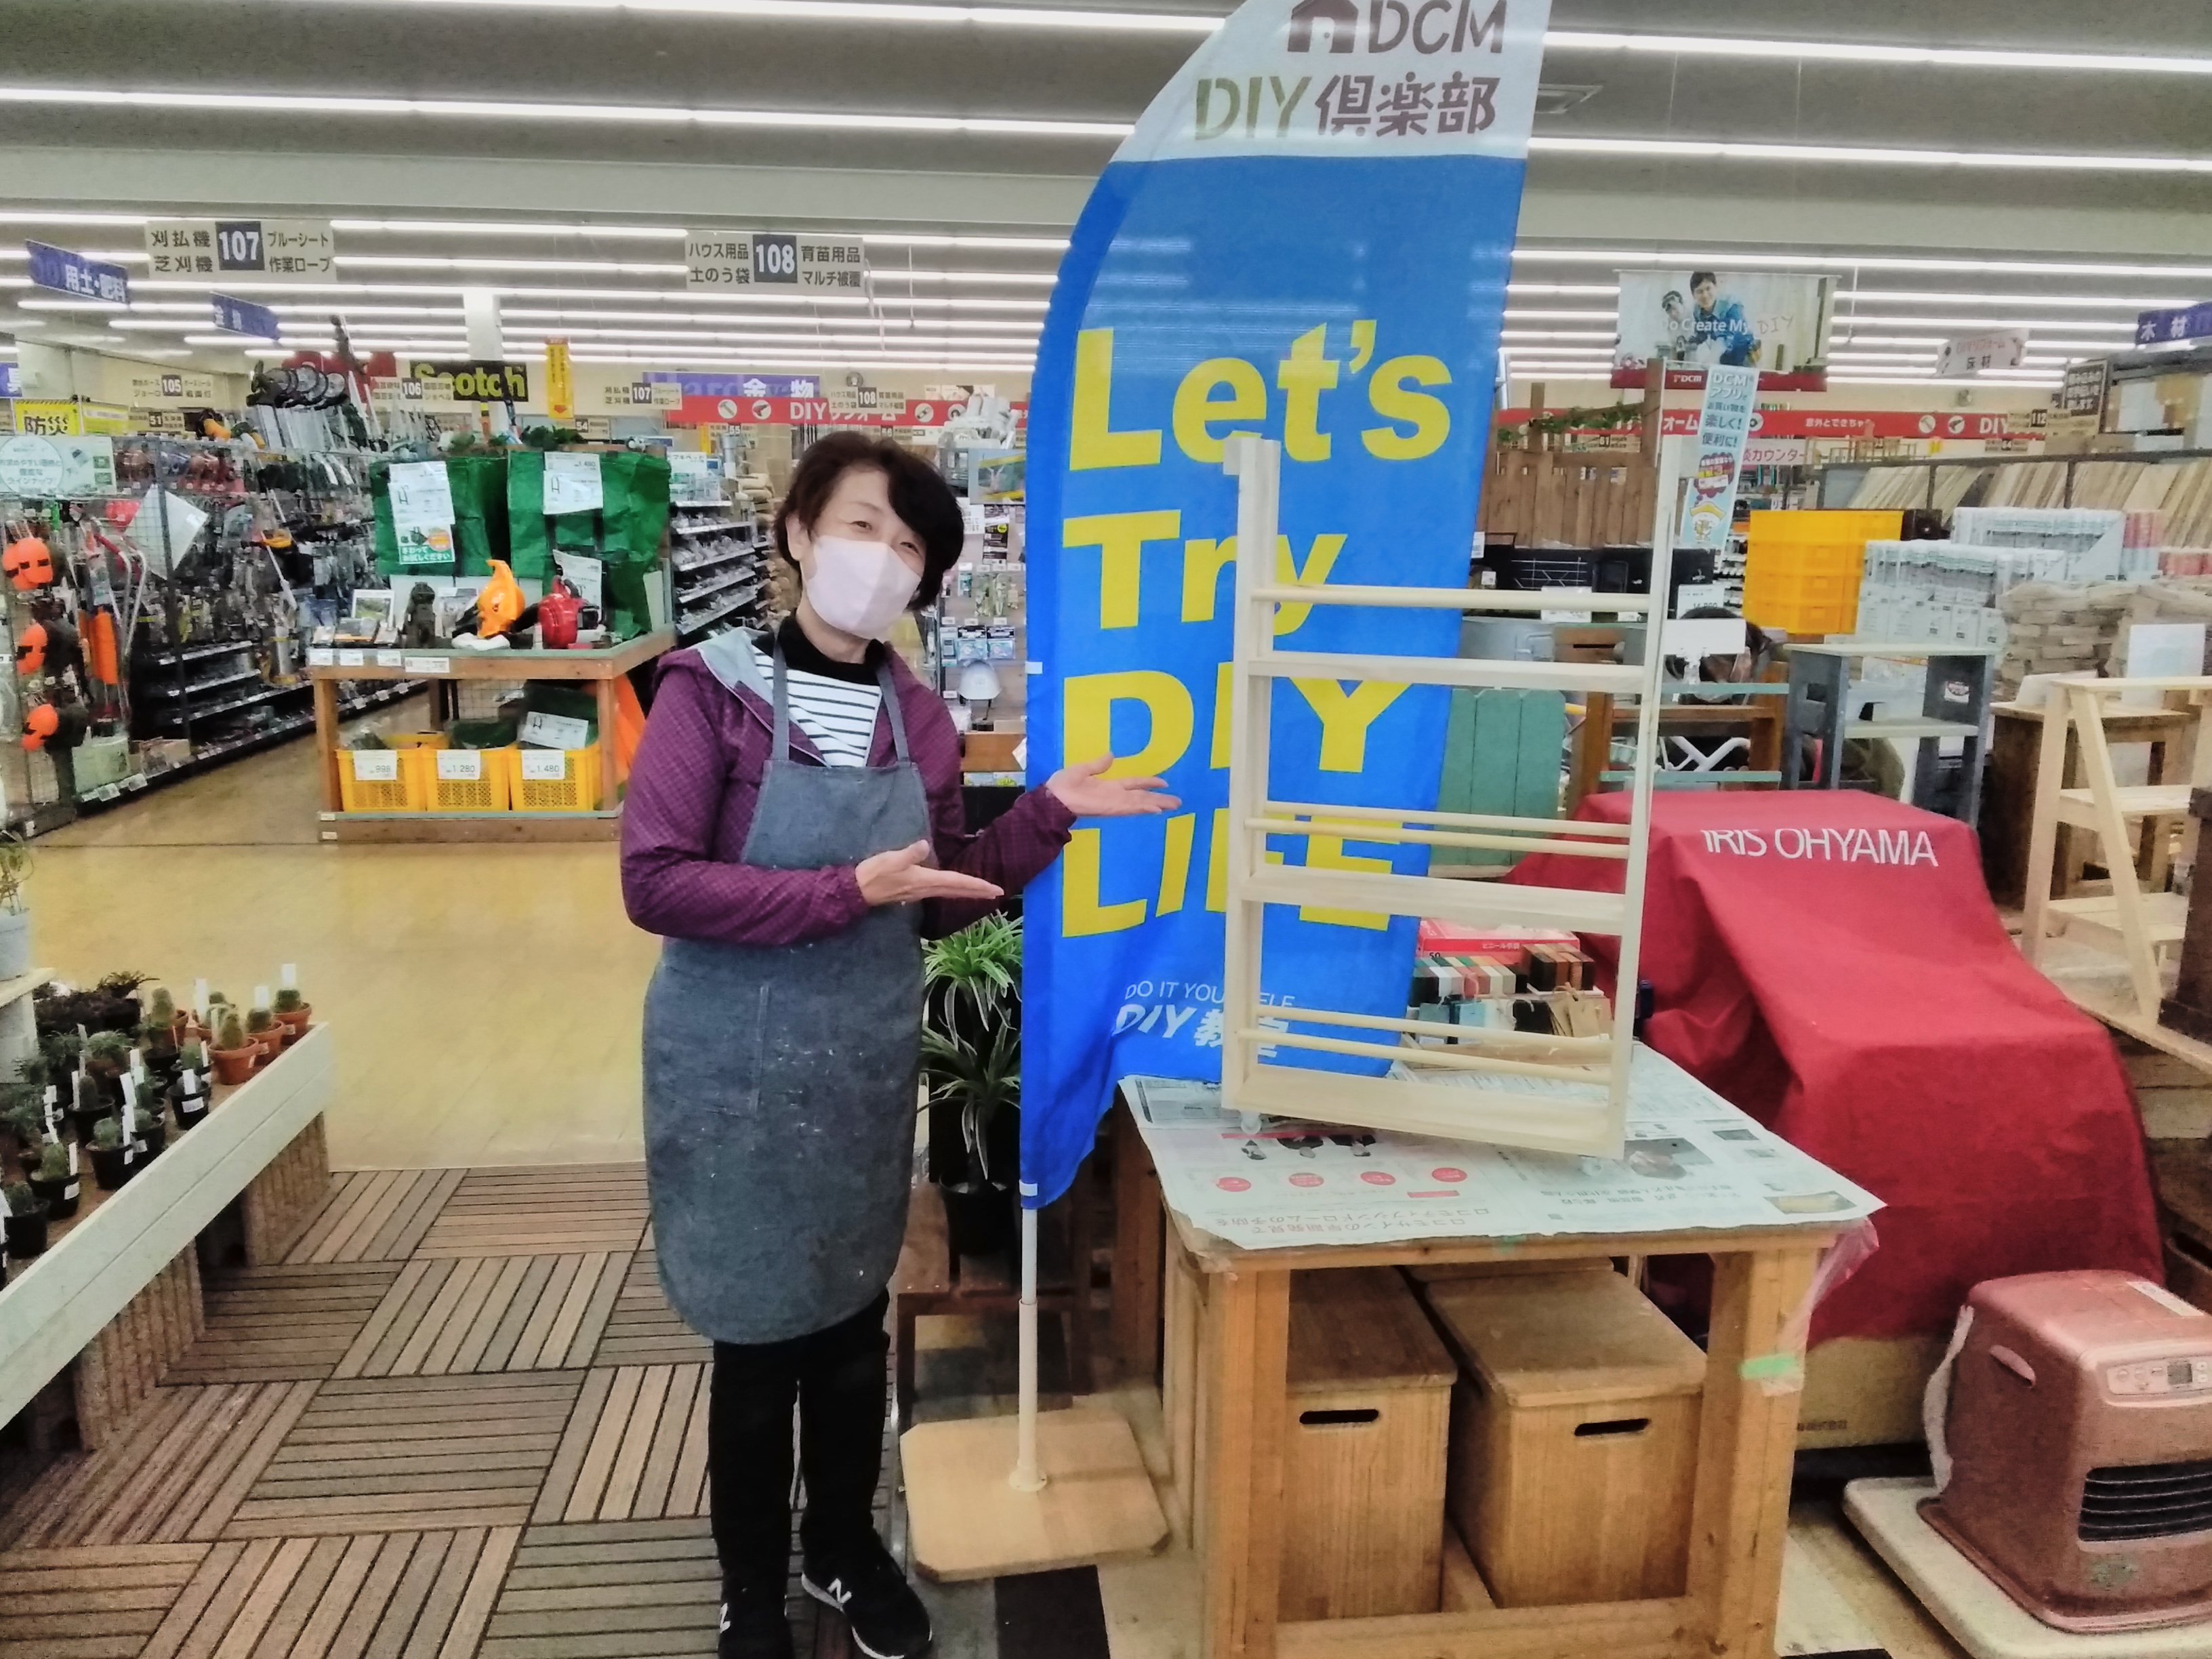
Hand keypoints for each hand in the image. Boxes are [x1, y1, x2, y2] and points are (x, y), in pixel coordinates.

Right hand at [856, 840, 1003, 906]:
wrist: (858, 890)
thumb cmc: (874, 874)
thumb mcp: (891, 860)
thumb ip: (909, 853)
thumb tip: (924, 845)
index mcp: (925, 880)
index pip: (957, 882)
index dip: (976, 885)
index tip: (994, 889)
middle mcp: (926, 888)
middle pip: (957, 890)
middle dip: (977, 891)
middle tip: (997, 893)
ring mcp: (920, 892)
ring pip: (950, 892)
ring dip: (967, 891)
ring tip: (981, 890)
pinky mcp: (913, 891)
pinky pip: (940, 891)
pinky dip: (953, 890)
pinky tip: (954, 888)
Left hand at [1048, 754, 1180, 817]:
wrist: (1052, 798)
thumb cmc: (1063, 785)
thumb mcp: (1082, 769)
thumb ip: (1098, 765)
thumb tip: (1111, 755)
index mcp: (1110, 786)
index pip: (1135, 784)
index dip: (1149, 782)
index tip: (1164, 783)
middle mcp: (1116, 796)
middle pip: (1143, 797)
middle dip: (1160, 798)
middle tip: (1178, 801)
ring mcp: (1114, 803)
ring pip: (1141, 803)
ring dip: (1157, 804)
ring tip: (1173, 805)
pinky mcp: (1110, 808)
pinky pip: (1130, 808)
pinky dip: (1143, 809)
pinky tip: (1156, 809)